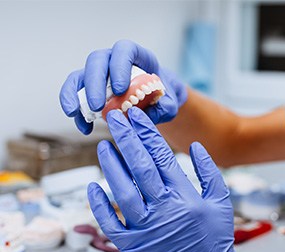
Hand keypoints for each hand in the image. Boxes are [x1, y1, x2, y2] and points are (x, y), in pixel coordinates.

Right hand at [59, 40, 186, 133]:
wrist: (155, 100)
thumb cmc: (161, 96)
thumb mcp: (169, 103)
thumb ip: (164, 107)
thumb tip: (146, 116)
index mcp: (136, 57)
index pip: (124, 50)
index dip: (119, 66)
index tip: (120, 89)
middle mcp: (113, 61)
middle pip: (97, 61)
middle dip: (94, 84)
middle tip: (98, 106)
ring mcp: (99, 74)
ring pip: (80, 76)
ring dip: (74, 95)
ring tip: (75, 114)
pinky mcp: (90, 89)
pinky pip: (76, 95)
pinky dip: (77, 111)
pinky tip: (84, 127)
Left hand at [88, 107, 269, 251]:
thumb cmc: (215, 240)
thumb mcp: (222, 202)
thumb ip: (210, 172)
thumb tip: (196, 147)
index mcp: (184, 197)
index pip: (161, 156)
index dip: (147, 134)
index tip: (136, 117)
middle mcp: (163, 210)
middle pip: (140, 167)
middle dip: (125, 139)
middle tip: (115, 119)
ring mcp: (145, 229)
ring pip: (122, 191)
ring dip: (110, 166)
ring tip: (103, 145)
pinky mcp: (132, 246)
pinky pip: (111, 223)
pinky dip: (100, 204)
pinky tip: (93, 186)